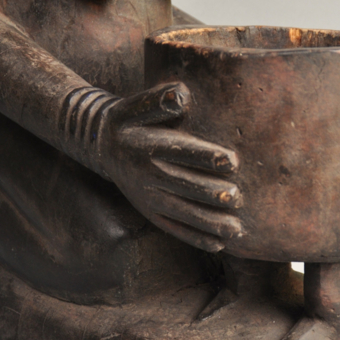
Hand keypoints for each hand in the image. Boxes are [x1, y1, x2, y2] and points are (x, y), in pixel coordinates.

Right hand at [96, 82, 242, 252]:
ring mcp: (149, 197)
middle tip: (237, 198)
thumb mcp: (136, 105)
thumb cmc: (129, 119)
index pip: (181, 151)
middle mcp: (148, 174)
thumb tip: (182, 95)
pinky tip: (219, 244)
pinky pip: (174, 228)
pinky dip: (196, 237)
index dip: (207, 156)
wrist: (101, 144)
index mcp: (148, 145)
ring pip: (182, 213)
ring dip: (209, 222)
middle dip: (211, 193)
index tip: (233, 161)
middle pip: (184, 186)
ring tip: (236, 229)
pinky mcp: (150, 212)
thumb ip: (158, 100)